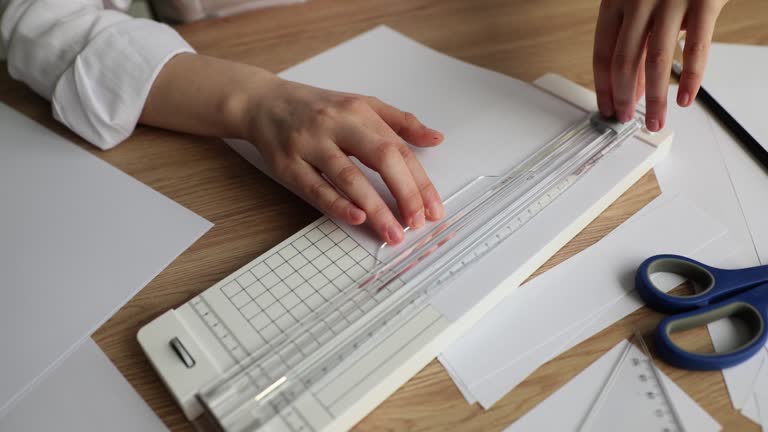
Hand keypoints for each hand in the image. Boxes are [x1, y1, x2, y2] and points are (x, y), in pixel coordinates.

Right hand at [243, 77, 444, 244]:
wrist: (262, 102)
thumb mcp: (360, 105)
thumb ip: (399, 122)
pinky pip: (316, 187)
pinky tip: (357, 218)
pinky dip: (337, 204)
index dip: (420, 181)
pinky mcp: (288, 163)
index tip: (433, 208)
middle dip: (405, 192)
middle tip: (418, 222)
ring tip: (393, 232)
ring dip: (375, 208)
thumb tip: (436, 138)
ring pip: (349, 177)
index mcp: (359, 111)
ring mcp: (310, 144)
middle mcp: (337, 124)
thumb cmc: (316, 108)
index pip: (399, 148)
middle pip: (381, 158)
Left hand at [593, 0, 728, 130]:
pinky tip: (685, 98)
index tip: (607, 108)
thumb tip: (633, 84)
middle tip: (627, 119)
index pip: (602, 52)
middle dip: (623, 97)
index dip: (603, 86)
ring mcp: (670, 0)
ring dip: (655, 98)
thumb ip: (637, 39)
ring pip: (655, 60)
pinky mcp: (703, 1)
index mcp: (616, 0)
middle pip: (623, 60)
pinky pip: (695, 48)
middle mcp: (638, 0)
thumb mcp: (643, 2)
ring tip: (655, 120)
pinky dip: (690, 78)